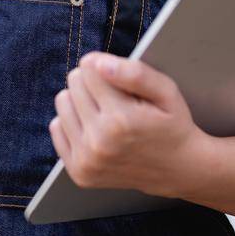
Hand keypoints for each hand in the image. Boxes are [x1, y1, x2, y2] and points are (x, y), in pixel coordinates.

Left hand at [48, 50, 210, 194]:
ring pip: (62, 102)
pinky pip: (56, 128)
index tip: (121, 80)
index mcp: (121, 120)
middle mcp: (99, 142)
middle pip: (74, 83)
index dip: (106, 67)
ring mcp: (87, 161)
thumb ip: (134, 72)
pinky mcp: (79, 172)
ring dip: (81, 101)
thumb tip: (97, 63)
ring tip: (106, 113)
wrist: (178, 169)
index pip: (89, 68)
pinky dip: (73, 123)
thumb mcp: (166, 91)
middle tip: (117, 99)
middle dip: (94, 83)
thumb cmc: (171, 124)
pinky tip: (96, 129)